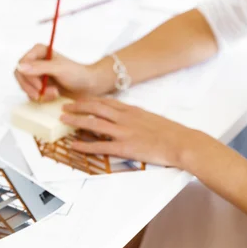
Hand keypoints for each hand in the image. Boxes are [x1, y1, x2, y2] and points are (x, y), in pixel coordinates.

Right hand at [15, 44, 103, 100]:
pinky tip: (53, 96)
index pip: (22, 64)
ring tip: (55, 94)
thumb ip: (39, 67)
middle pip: (20, 76)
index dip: (28, 77)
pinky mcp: (38, 86)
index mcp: (39, 51)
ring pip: (24, 86)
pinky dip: (41, 98)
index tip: (41, 86)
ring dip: (39, 94)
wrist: (89, 87)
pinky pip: (30, 94)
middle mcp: (35, 61)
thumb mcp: (59, 69)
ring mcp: (36, 75)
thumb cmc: (78, 74)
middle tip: (45, 94)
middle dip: (32, 88)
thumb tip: (20, 67)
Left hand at [60, 97, 211, 167]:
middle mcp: (125, 118)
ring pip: (93, 123)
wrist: (182, 143)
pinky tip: (74, 146)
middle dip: (77, 106)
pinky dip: (84, 146)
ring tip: (63, 120)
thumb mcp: (150, 117)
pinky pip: (99, 146)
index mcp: (131, 110)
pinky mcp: (124, 147)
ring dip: (76, 121)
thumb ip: (135, 115)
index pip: (105, 101)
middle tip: (64, 106)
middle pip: (95, 108)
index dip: (89, 100)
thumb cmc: (170, 132)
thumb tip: (125, 115)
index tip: (78, 99)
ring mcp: (123, 132)